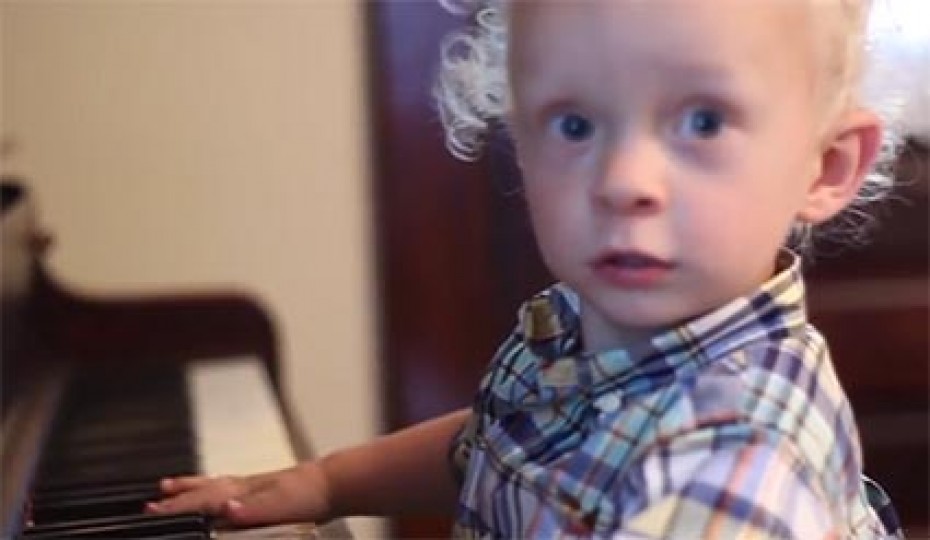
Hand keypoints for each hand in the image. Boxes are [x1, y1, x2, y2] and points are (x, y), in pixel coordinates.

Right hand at [146, 462, 331, 527]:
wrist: (333, 483)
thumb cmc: (308, 494)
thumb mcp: (280, 505)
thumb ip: (251, 508)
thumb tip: (225, 509)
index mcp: (243, 490)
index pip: (202, 500)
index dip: (176, 508)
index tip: (150, 511)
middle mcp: (243, 485)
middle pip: (202, 491)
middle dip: (175, 499)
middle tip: (149, 504)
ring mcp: (252, 484)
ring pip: (213, 484)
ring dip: (189, 487)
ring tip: (167, 486)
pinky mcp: (261, 488)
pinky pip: (226, 485)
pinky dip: (211, 487)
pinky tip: (213, 492)